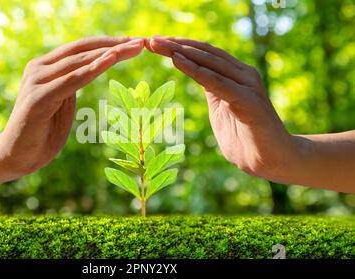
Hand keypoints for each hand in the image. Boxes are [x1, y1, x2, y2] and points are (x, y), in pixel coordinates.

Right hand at [0, 36, 144, 181]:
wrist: (15, 156)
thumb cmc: (42, 132)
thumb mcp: (63, 103)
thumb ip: (73, 84)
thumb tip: (93, 69)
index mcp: (46, 67)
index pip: (82, 48)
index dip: (109, 42)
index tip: (136, 42)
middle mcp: (39, 68)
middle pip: (83, 49)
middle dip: (115, 44)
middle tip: (143, 41)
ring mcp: (36, 81)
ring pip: (79, 61)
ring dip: (109, 53)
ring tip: (134, 47)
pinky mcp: (37, 98)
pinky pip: (71, 81)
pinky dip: (92, 70)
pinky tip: (111, 59)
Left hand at [147, 36, 297, 180]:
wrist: (274, 161)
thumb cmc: (246, 139)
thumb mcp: (221, 111)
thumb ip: (213, 92)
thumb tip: (199, 79)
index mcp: (235, 76)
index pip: (204, 54)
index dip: (180, 46)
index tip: (155, 43)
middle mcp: (242, 74)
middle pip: (204, 52)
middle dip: (175, 44)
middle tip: (150, 39)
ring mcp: (247, 85)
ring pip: (208, 62)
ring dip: (180, 51)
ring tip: (157, 44)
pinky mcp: (248, 101)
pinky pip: (215, 82)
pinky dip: (194, 70)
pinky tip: (176, 60)